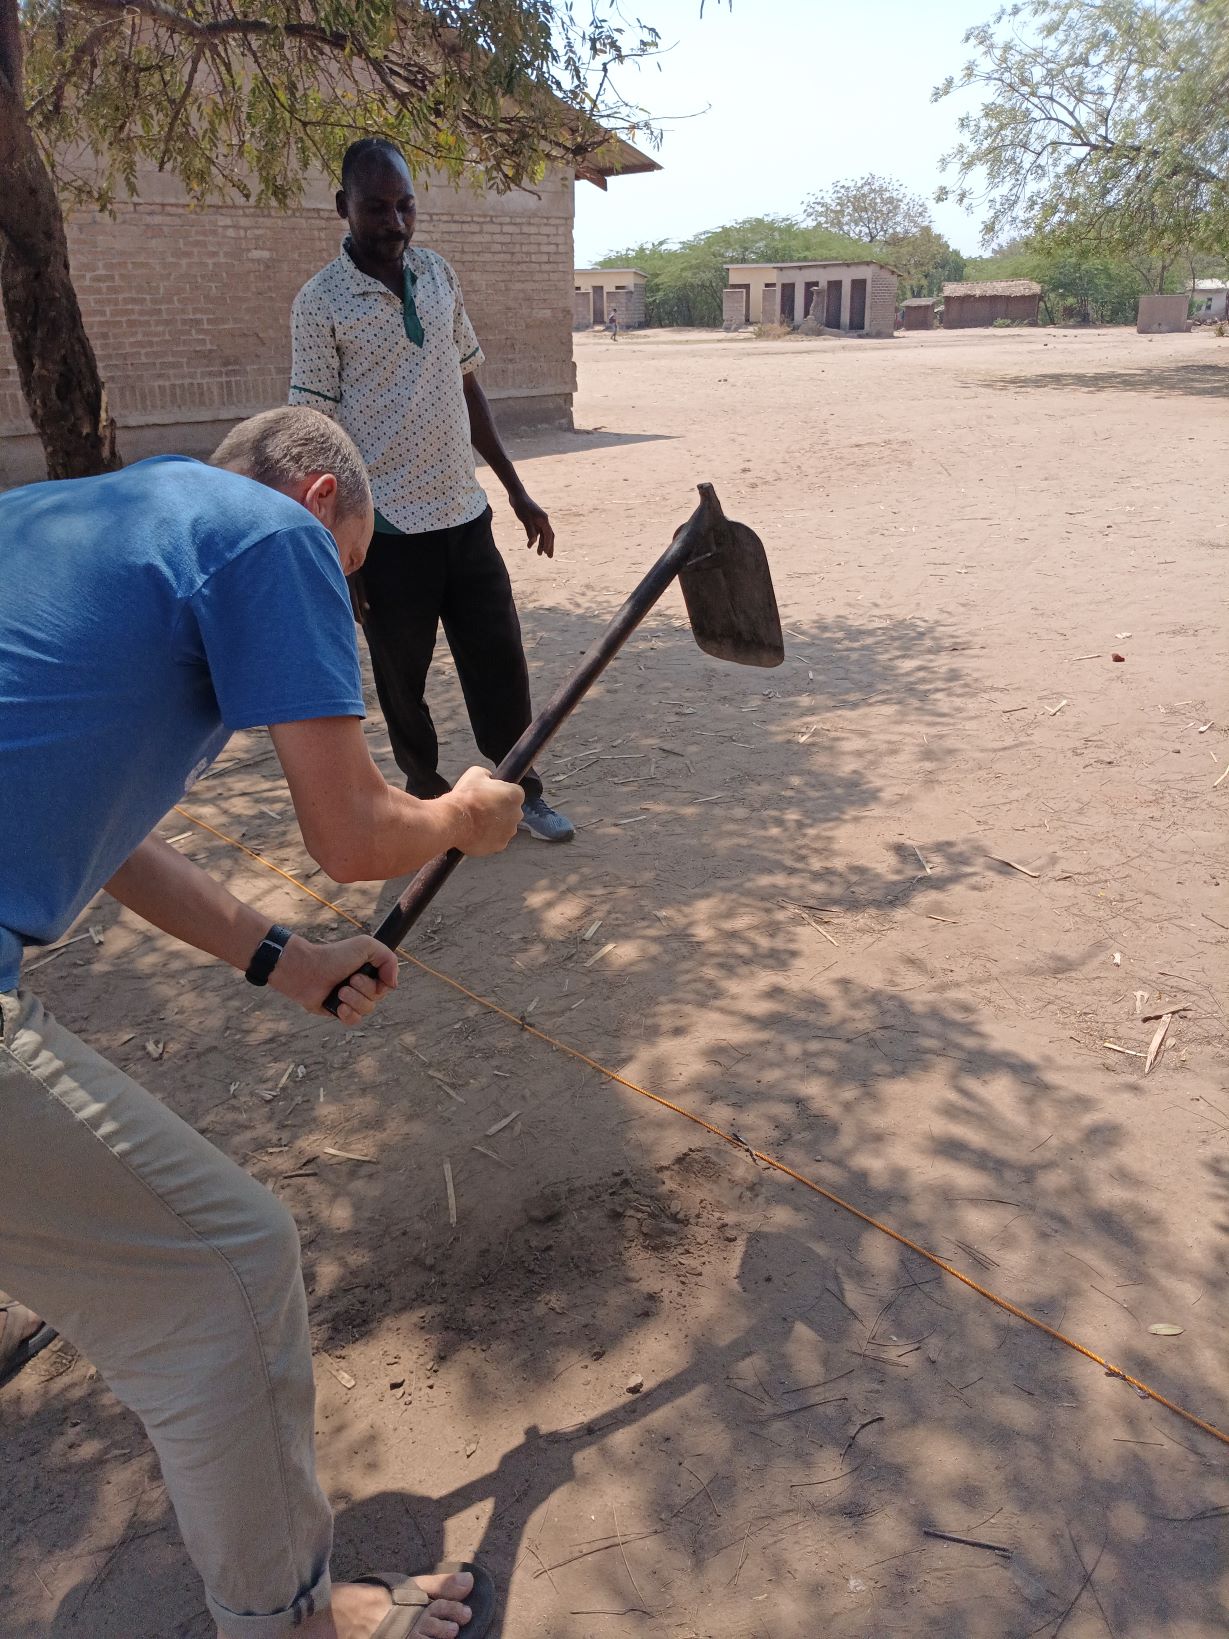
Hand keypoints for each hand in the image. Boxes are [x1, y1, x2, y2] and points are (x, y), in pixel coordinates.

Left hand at [271, 934, 398, 1025]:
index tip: (368, 973)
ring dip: (354, 1000)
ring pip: (367, 1010)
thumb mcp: (366, 946)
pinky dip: (348, 1014)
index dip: (382, 983)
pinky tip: (338, 1006)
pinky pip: (354, 1020)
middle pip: (378, 998)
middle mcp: (362, 986)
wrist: (307, 970)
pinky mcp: (339, 1011)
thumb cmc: (334, 956)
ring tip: (339, 991)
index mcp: (370, 971)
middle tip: (350, 979)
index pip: (388, 984)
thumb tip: (393, 983)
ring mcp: (350, 999)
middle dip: (364, 989)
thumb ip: (389, 958)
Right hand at [447, 766, 523, 855]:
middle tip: (482, 808)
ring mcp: (509, 832)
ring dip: (495, 824)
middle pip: (511, 811)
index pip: (514, 792)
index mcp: (515, 795)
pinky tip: (476, 832)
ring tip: (477, 822)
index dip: (501, 793)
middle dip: (500, 810)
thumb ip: (488, 775)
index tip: (490, 795)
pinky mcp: (500, 845)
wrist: (454, 820)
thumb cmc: (465, 796)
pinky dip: (489, 837)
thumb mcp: (475, 773)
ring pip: (505, 827)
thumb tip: (489, 778)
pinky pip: (496, 839)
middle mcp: (517, 814)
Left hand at [509, 486, 554, 558]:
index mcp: (544, 519)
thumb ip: (530, 531)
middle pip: (549, 535)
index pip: (548, 534)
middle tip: (549, 557)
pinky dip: (534, 539)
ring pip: (542, 534)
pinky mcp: (533, 520)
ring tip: (538, 554)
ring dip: (541, 544)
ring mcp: (538, 520)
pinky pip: (536, 532)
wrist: (517, 496)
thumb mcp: (525, 519)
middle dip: (549, 546)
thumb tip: (533, 542)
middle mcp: (543, 520)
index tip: (547, 553)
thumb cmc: (521, 506)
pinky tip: (529, 545)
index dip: (548, 545)